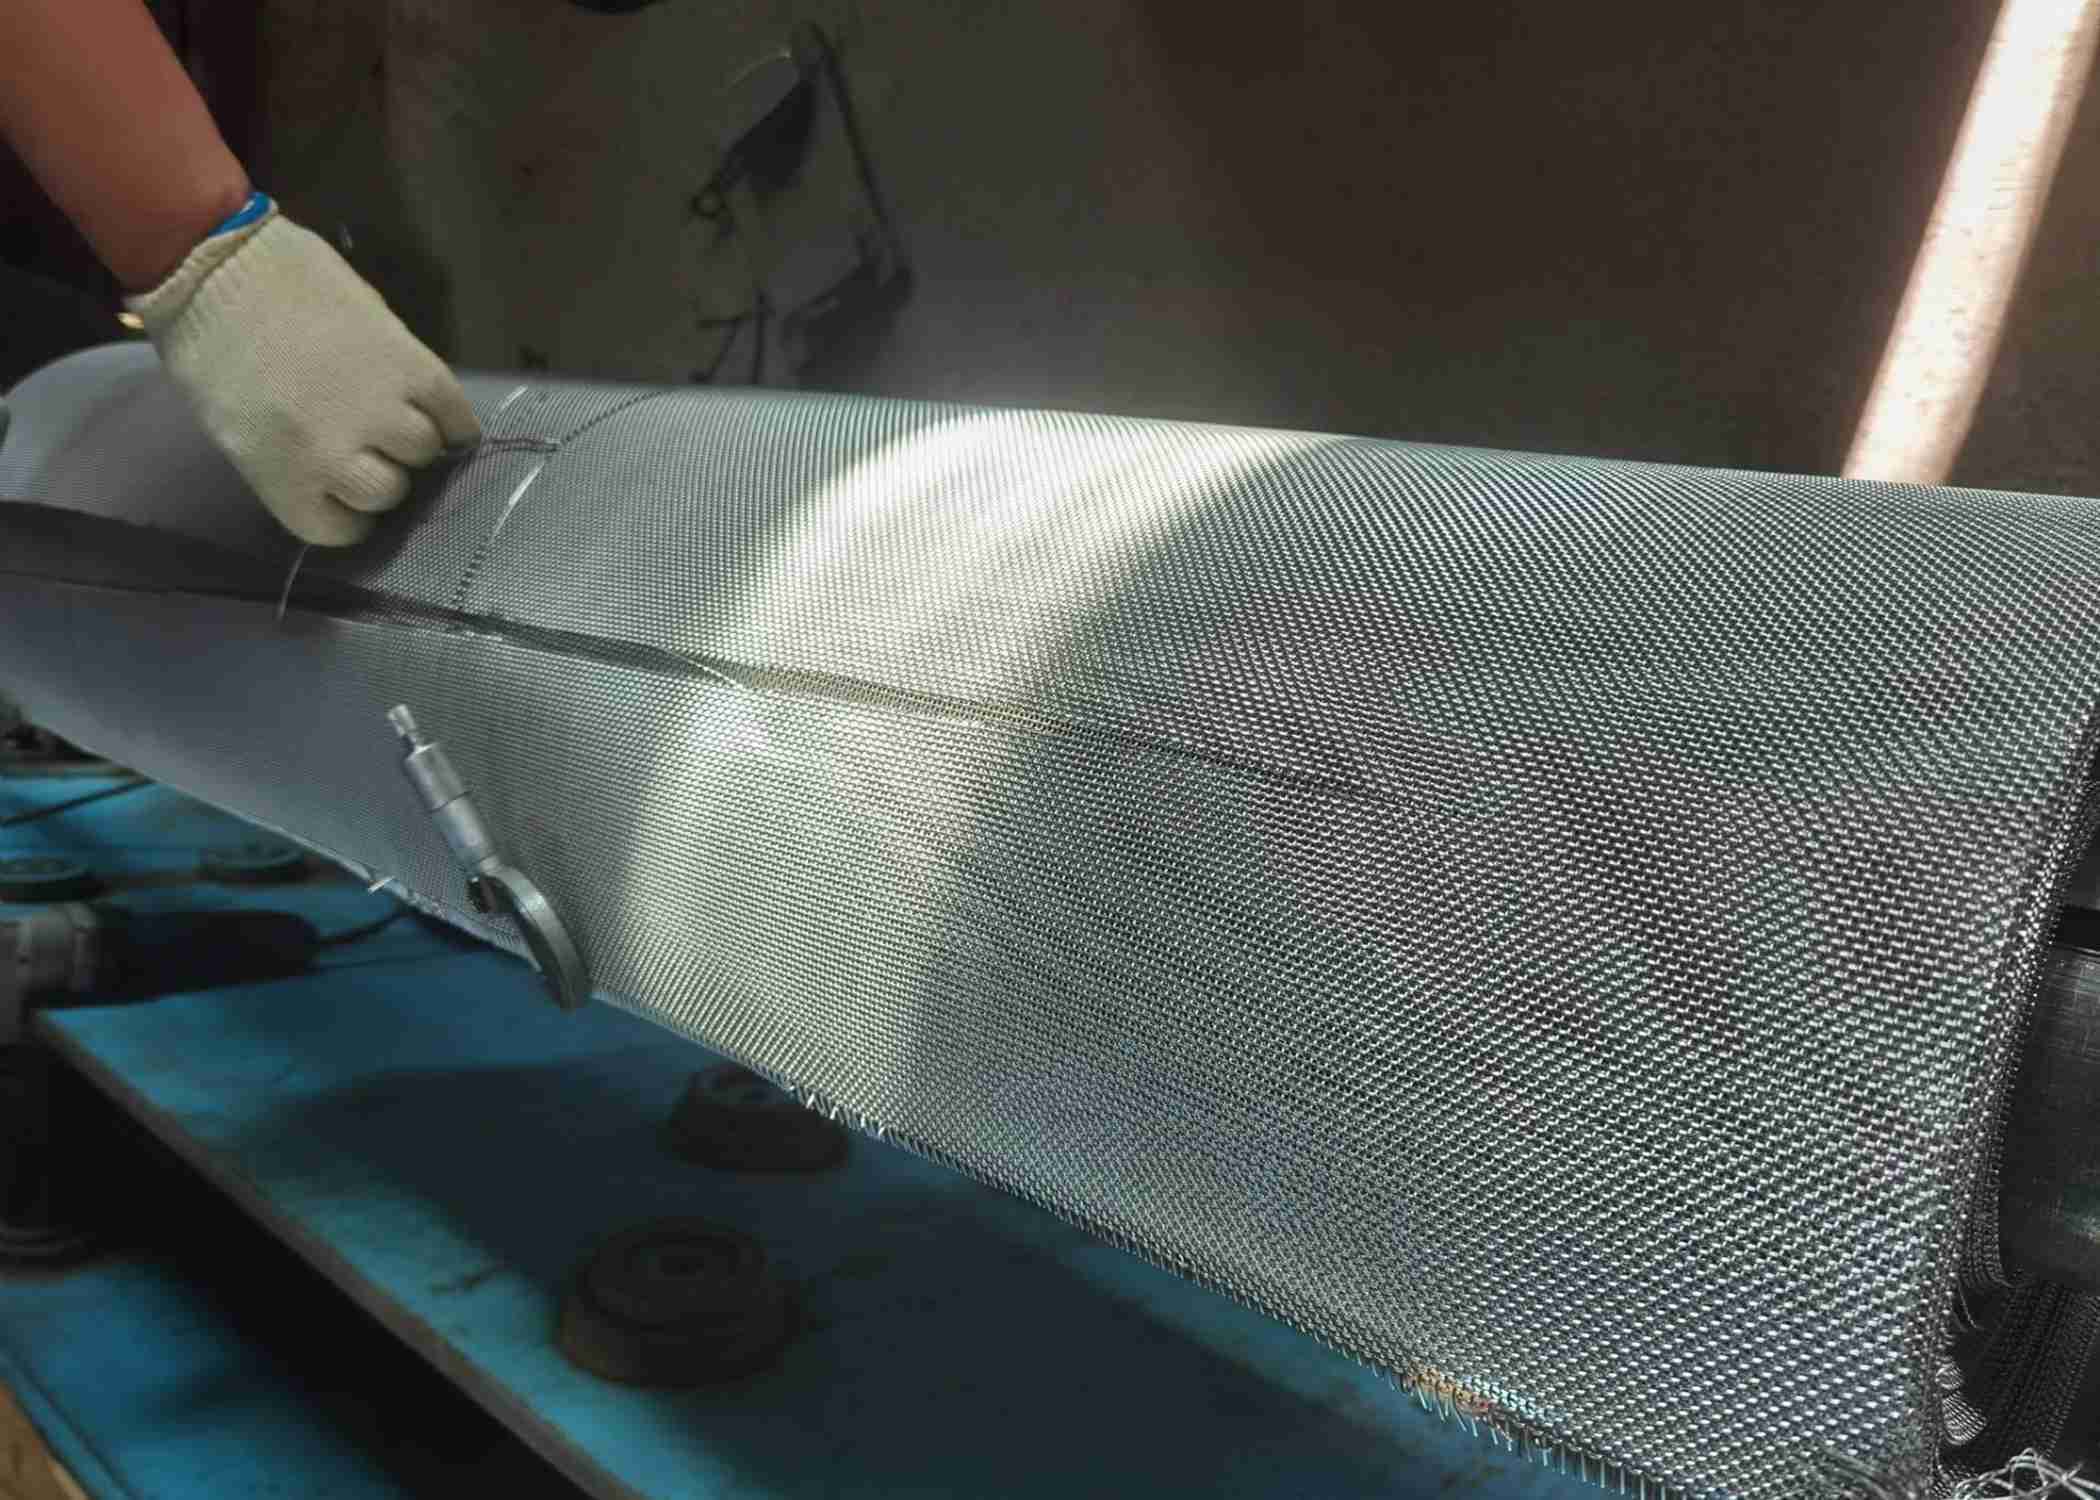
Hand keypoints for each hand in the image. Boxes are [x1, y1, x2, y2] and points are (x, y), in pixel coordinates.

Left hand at [125, 203, 479, 545]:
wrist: (216, 260)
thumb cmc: (208, 344)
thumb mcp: (232, 428)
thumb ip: (290, 464)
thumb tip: (343, 477)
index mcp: (281, 475)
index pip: (340, 530)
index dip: (347, 512)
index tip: (346, 492)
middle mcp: (335, 452)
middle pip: (387, 492)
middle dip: (380, 471)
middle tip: (369, 444)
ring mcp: (378, 406)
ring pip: (423, 450)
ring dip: (412, 438)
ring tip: (398, 415)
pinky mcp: (410, 363)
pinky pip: (453, 412)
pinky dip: (453, 419)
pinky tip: (440, 411)